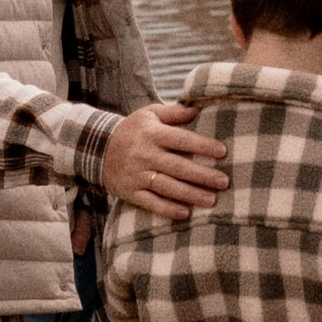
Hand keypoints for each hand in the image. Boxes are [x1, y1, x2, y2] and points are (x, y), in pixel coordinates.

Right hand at [102, 100, 227, 221]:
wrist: (97, 147)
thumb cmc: (132, 130)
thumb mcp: (149, 114)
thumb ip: (174, 112)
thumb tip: (197, 108)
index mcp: (152, 134)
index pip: (181, 139)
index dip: (202, 145)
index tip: (222, 151)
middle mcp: (145, 154)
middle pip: (177, 166)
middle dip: (201, 175)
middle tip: (223, 181)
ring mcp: (136, 175)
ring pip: (166, 186)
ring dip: (189, 194)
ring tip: (211, 200)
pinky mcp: (130, 191)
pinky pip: (150, 202)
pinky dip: (166, 209)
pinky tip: (184, 213)